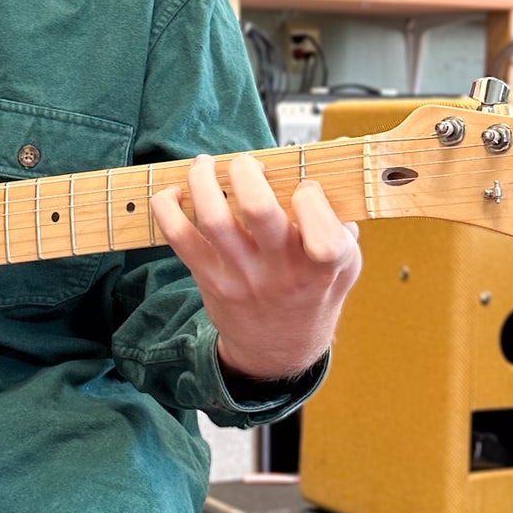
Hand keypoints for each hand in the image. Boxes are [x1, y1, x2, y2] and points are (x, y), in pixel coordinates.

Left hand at [150, 154, 361, 384]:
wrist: (278, 348)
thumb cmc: (313, 292)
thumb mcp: (345, 265)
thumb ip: (341, 221)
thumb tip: (332, 164)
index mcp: (324, 266)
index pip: (324, 232)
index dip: (312, 197)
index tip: (304, 188)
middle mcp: (281, 272)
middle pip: (258, 210)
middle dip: (246, 171)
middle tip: (245, 163)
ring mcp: (242, 276)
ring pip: (213, 219)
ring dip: (203, 180)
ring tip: (204, 165)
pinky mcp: (210, 279)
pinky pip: (179, 238)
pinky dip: (168, 208)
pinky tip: (174, 193)